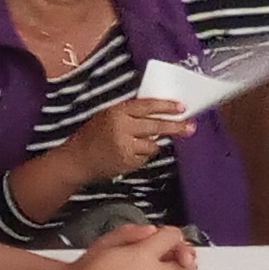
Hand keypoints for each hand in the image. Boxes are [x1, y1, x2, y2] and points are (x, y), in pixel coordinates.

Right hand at [64, 97, 191, 181]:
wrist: (77, 160)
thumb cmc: (93, 134)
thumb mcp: (108, 116)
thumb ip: (130, 113)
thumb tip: (159, 112)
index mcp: (117, 112)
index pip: (147, 106)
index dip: (166, 106)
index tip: (181, 107)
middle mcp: (123, 128)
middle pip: (156, 126)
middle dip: (175, 127)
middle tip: (190, 126)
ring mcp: (126, 147)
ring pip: (153, 144)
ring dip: (152, 143)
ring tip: (137, 143)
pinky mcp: (128, 162)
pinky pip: (145, 157)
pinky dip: (143, 155)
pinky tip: (130, 153)